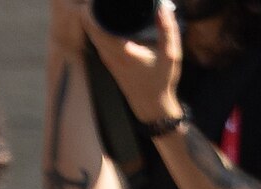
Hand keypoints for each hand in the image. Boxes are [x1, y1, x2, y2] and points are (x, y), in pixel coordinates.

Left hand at [79, 0, 180, 121]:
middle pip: (89, 27)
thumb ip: (168, 29)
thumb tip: (162, 7)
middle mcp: (109, 56)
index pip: (95, 27)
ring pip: (92, 34)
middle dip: (90, 9)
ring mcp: (107, 60)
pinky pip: (97, 40)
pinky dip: (97, 27)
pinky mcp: (109, 62)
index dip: (90, 9)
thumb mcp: (171, 55)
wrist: (152, 107)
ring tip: (100, 2)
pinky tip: (104, 17)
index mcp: (120, 52)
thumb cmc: (161, 81)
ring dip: (93, 17)